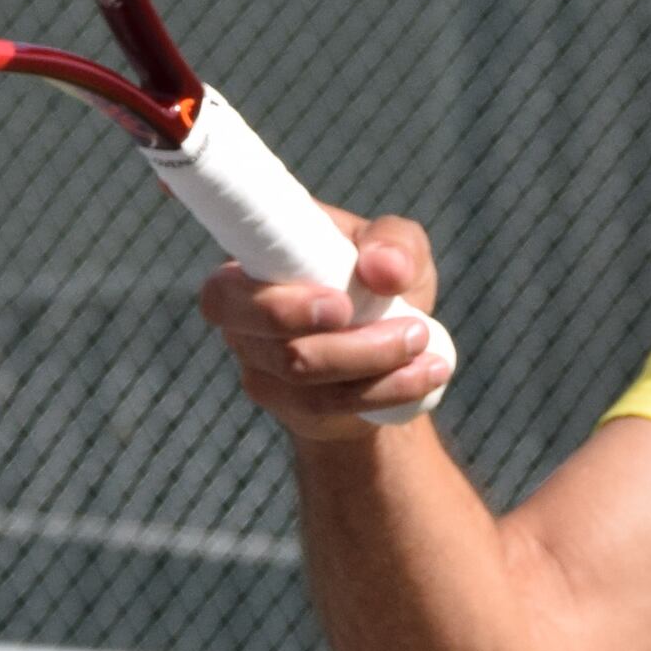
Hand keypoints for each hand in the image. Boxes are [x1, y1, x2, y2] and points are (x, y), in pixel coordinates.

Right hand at [195, 213, 451, 440]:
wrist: (387, 348)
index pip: (222, 292)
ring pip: (306, 381)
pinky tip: (427, 374)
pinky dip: (386, 390)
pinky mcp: (290, 407)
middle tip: (411, 330)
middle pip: (271, 347)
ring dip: (377, 365)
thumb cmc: (380, 281)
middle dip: (342, 344)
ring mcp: (262, 369)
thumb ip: (395, 243)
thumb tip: (383, 269)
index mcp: (252, 268)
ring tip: (427, 343)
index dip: (276, 306)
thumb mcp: (399, 248)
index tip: (342, 305)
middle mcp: (244, 323)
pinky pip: (330, 407)